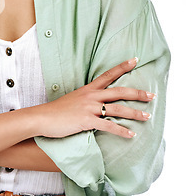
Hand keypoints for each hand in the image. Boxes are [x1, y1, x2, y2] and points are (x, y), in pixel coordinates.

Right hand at [33, 57, 154, 138]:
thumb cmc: (57, 111)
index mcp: (88, 89)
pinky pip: (108, 126)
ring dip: (134, 113)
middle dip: (137, 93)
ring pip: (117, 109)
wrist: (42, 117)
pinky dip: (121, 131)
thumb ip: (86, 100)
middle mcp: (91, 96)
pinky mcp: (86, 121)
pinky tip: (131, 134)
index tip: (135, 60)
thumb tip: (97, 105)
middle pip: (119, 92)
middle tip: (152, 95)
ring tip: (147, 116)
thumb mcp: (73, 100)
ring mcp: (89, 108)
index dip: (122, 67)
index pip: (108, 74)